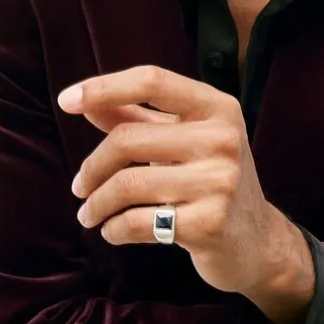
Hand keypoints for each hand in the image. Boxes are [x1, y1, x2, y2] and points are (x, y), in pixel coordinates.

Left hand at [56, 64, 282, 297]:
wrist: (258, 242)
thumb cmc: (210, 181)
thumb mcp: (183, 141)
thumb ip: (137, 118)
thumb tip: (83, 102)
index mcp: (218, 108)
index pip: (152, 81)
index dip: (104, 87)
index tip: (65, 101)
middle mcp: (223, 139)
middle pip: (128, 140)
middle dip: (92, 167)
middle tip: (80, 186)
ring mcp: (219, 182)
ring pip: (127, 185)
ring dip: (96, 204)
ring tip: (89, 214)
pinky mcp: (209, 224)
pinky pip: (137, 222)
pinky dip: (113, 229)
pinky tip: (112, 231)